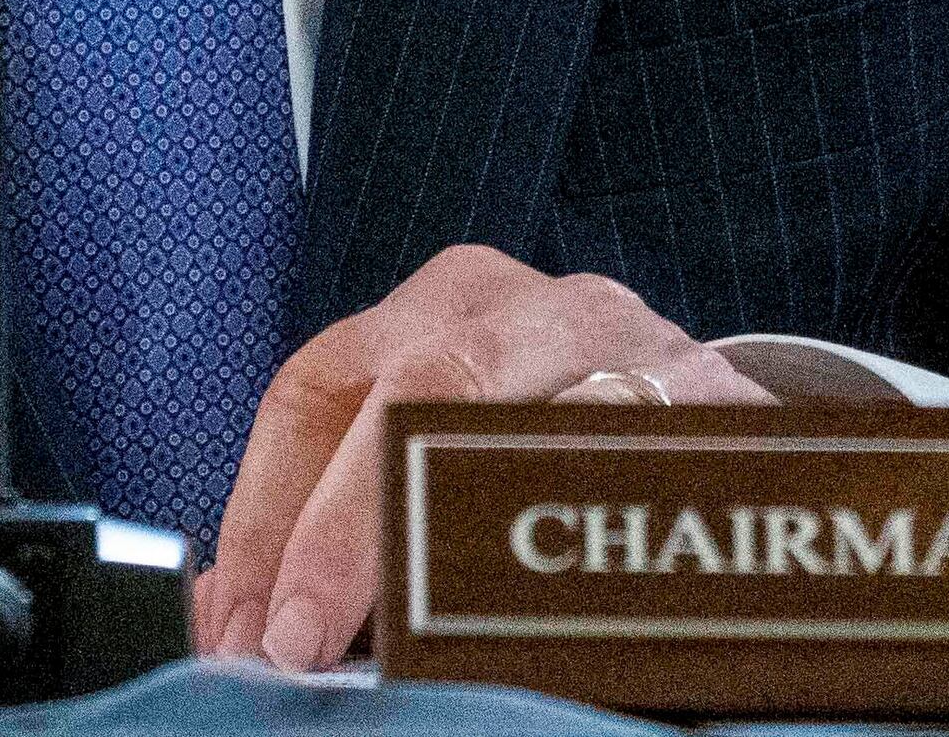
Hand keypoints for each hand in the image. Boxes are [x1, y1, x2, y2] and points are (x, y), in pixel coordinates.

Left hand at [194, 245, 772, 671]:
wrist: (718, 416)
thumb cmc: (547, 439)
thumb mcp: (436, 447)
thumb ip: (334, 524)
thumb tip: (225, 623)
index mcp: (443, 306)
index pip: (320, 388)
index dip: (267, 514)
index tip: (246, 625)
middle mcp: (537, 305)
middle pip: (422, 387)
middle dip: (349, 526)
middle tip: (301, 641)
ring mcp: (641, 343)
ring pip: (537, 425)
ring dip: (462, 549)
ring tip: (407, 644)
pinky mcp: (723, 401)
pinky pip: (649, 467)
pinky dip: (591, 540)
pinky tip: (550, 614)